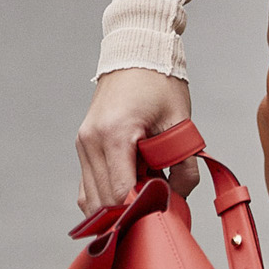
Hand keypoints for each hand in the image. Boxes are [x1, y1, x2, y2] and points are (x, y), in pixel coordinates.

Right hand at [76, 66, 199, 213]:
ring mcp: (83, 144)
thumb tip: (179, 199)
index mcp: (115, 134)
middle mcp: (91, 141)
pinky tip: (131, 188)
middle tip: (157, 207)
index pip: (119, 192)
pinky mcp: (84, 146)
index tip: (161, 216)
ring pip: (91, 198)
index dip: (140, 211)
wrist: (136, 53)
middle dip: (130, 211)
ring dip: (117, 205)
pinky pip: (88, 185)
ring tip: (146, 192)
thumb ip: (185, 165)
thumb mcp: (180, 122)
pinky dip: (107, 195)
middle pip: (102, 201)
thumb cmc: (158, 83)